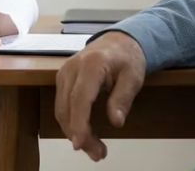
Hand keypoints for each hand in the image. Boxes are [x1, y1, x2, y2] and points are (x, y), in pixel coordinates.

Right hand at [55, 31, 146, 161]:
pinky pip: (62, 105)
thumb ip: (123, 98)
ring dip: (74, 132)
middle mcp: (72, 68)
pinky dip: (71, 122)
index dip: (79, 123)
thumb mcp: (134, 77)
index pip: (79, 98)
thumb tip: (116, 122)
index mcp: (91, 64)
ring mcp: (64, 73)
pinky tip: (84, 134)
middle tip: (99, 154)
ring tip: (95, 149)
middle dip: (79, 134)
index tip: (81, 143)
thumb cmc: (127, 58)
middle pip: (67, 107)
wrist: (117, 41)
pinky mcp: (62, 79)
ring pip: (61, 109)